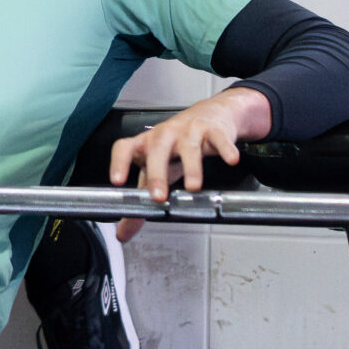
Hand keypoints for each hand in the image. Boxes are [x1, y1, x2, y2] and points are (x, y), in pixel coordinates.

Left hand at [107, 88, 271, 203]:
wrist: (210, 115)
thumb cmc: (176, 145)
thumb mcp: (156, 169)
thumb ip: (140, 200)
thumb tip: (122, 234)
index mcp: (146, 144)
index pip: (125, 148)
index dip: (119, 163)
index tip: (117, 182)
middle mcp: (165, 135)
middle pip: (157, 149)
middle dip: (157, 174)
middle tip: (159, 197)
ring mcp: (189, 130)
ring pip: (189, 146)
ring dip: (191, 167)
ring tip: (194, 187)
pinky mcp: (213, 130)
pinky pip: (218, 139)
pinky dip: (225, 149)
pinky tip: (231, 161)